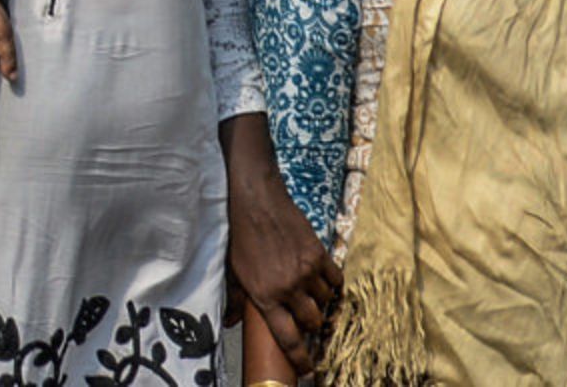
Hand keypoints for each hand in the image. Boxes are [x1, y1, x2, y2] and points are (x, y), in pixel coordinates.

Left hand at [223, 115, 339, 374]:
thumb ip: (236, 300)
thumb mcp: (232, 271)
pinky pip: (335, 279)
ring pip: (324, 301)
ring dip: (319, 301)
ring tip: (308, 292)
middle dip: (309, 324)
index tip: (307, 369)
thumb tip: (231, 323)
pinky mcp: (319, 253)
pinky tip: (322, 279)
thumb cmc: (238, 234)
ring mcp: (306, 271)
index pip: (287, 337)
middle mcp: (288, 288)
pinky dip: (331, 283)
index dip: (300, 358)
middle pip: (311, 322)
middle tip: (303, 317)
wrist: (253, 198)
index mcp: (265, 296)